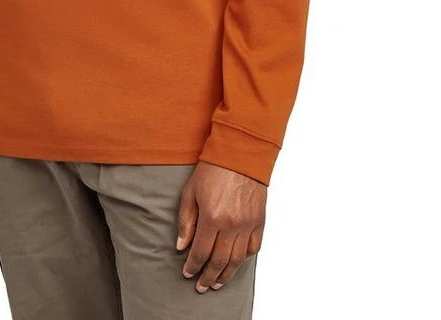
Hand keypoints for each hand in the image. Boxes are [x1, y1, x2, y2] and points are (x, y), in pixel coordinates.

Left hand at [175, 160, 265, 292]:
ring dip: (226, 274)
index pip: (201, 252)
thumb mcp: (190, 192)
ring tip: (217, 282)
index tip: (187, 273)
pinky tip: (236, 263)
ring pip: (238, 260)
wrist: (240, 153)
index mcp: (212, 217)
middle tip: (201, 286)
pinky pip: (254, 248)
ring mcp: (248, 224)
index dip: (193, 266)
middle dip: (208, 277)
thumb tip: (181, 246)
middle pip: (219, 261)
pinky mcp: (259, 221)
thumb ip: (185, 221)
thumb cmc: (213, 169)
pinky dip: (244, 258)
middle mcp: (232, 225)